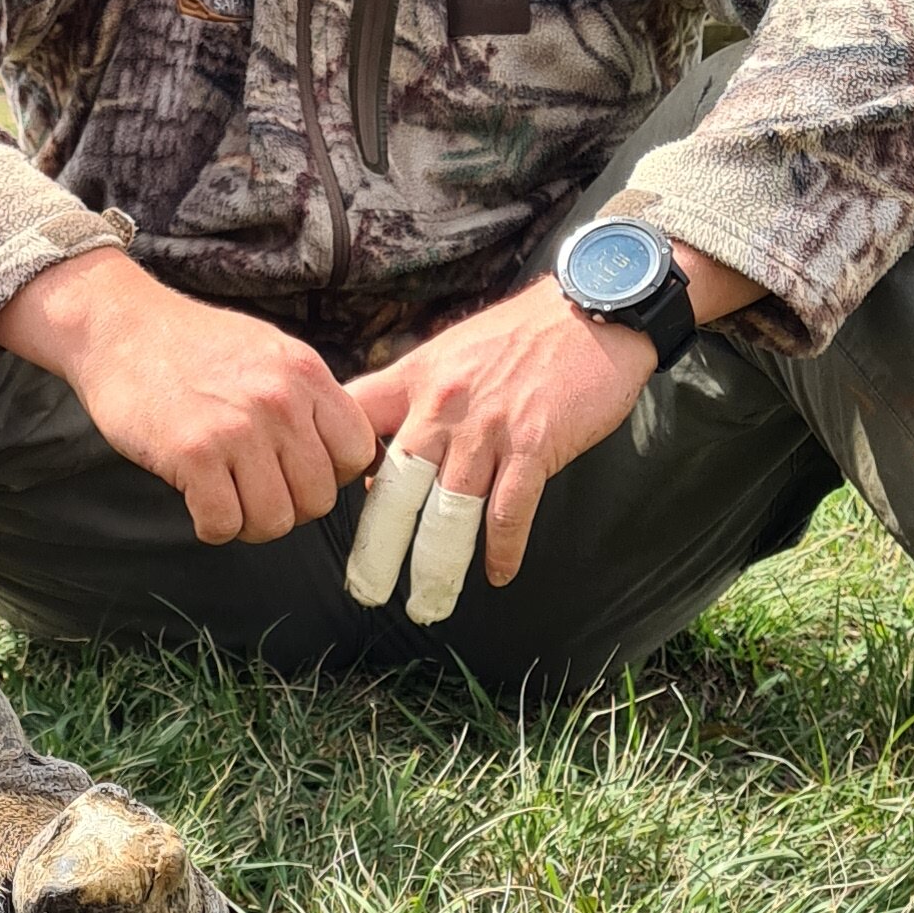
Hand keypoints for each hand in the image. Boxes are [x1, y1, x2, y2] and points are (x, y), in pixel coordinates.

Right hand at [0, 253, 377, 545]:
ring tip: (225, 497)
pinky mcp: (192, 453)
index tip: (296, 472)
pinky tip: (196, 499)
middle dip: (287, 506)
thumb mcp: (269, 351)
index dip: (329, 474)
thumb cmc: (191, 345)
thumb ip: (309, 397)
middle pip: (318, 499)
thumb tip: (348, 455)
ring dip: (248, 522)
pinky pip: (223, 524)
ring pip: (274, 521)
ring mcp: (237, 428)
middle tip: (252, 490)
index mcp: (305, 373)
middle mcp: (280, 400)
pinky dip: (211, 525)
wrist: (118, 326)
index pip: (357, 453)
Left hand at [340, 243, 752, 613]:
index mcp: (415, 380)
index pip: (354, 426)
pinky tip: (498, 576)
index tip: (322, 509)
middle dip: (377, 548)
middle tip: (365, 590)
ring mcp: (488, 427)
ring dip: (436, 566)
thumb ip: (410, 401)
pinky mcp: (535, 444)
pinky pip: (509, 511)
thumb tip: (376, 463)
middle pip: (394, 488)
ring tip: (426, 604)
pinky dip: (502, 550)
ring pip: (449, 512)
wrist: (590, 309)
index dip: (331, 467)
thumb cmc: (520, 336)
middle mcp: (442, 405)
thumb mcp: (448, 353)